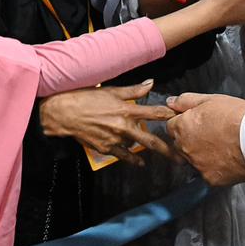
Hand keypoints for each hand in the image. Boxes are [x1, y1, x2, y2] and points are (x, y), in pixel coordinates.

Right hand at [39, 80, 177, 163]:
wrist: (64, 113)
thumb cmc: (86, 97)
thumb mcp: (112, 90)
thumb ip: (133, 90)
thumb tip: (151, 83)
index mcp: (126, 110)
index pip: (153, 113)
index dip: (168, 116)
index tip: (181, 119)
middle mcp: (123, 126)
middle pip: (150, 141)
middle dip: (167, 150)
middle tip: (181, 159)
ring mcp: (114, 139)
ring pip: (137, 147)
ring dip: (146, 148)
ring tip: (160, 154)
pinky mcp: (105, 148)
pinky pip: (123, 156)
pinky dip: (132, 159)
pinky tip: (140, 162)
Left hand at [166, 93, 244, 185]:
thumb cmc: (237, 118)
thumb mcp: (211, 99)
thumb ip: (186, 100)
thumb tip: (171, 102)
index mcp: (183, 127)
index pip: (171, 126)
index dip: (184, 122)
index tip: (196, 123)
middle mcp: (186, 148)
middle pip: (180, 144)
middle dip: (190, 139)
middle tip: (211, 133)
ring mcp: (197, 165)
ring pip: (193, 159)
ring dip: (201, 153)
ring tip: (222, 145)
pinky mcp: (210, 178)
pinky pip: (207, 173)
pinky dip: (215, 167)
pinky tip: (227, 157)